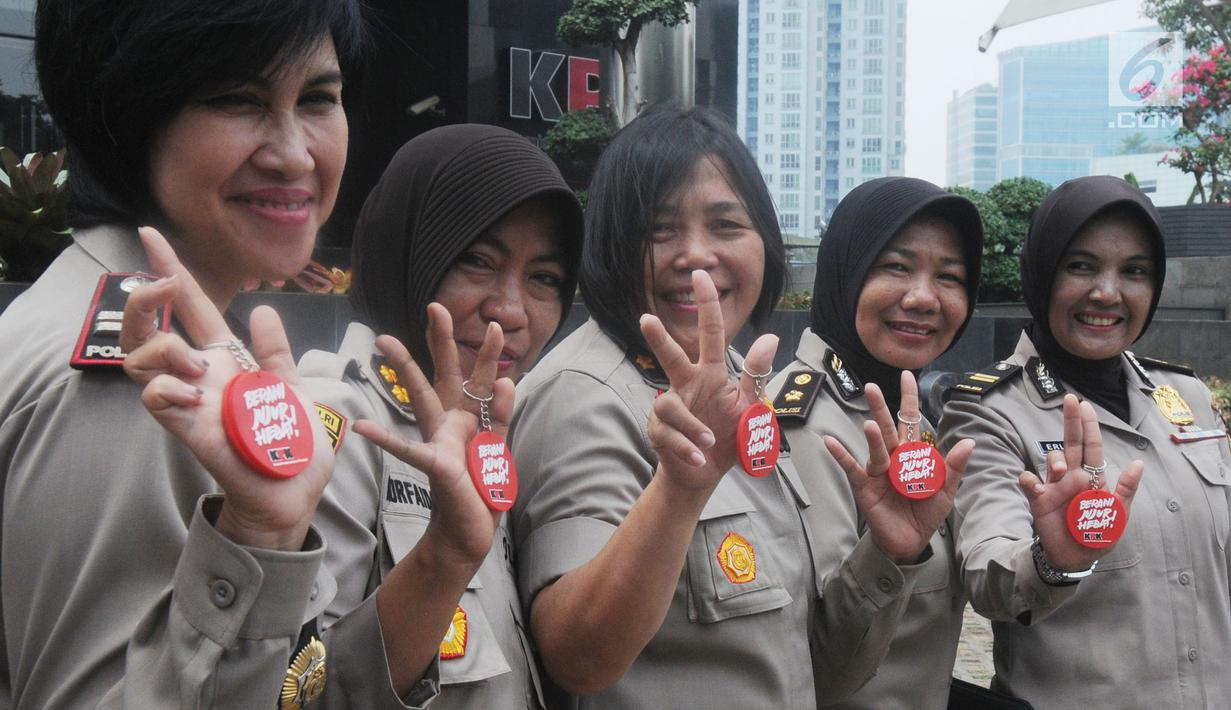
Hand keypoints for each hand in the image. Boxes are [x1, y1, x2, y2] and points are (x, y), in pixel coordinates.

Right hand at [119, 226, 333, 550]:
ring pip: (139, 360)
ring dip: (161, 346)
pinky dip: (166, 386)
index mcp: (228, 362)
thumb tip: (262, 310)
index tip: (150, 234)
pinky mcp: (191, 431)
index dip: (172, 272)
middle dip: (144, 300)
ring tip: (195, 362)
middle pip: (147, 329)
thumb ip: (276, 353)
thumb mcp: (293, 389)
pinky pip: (156, 400)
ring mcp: (191, 403)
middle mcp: (201, 378)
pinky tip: (190, 391)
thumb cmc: (293, 445)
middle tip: (162, 286)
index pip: (194, 309)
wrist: (297, 492)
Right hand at [352, 306, 511, 566]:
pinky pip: (408, 449)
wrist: (468, 534)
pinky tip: (363, 429)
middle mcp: (449, 423)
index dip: (484, 352)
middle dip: (441, 340)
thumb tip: (506, 379)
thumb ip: (500, 416)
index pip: (475, 379)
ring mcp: (439, 440)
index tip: (492, 323)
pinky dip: (386, 439)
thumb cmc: (479, 491)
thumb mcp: (497, 450)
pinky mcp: (435, 464)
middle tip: (435, 306)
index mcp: (467, 419)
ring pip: (421, 397)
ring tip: (384, 341)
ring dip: (405, 369)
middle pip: (445, 373)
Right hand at [639, 270, 778, 494]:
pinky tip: (700, 457)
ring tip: (709, 443)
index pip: (710, 333)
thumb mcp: (748, 404)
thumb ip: (756, 373)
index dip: (707, 304)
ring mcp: (670, 408)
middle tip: (646, 319)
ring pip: (670, 405)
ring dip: (693, 426)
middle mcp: (687, 385)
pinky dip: (688, 448)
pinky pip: (671, 435)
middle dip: (659, 340)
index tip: (701, 275)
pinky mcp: (659, 432)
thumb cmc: (726, 434)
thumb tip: (771, 336)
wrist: (704, 472)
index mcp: (710, 374)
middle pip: (672, 357)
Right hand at [824, 371, 974, 563]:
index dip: (908, 399)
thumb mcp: (945, 490)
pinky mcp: (864, 485)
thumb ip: (954, 467)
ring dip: (872, 436)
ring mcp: (876, 470)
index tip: (906, 376)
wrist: (910, 541)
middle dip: (880, 407)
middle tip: (872, 387)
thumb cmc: (926, 513)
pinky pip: (851, 467)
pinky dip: (840, 454)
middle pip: (887, 428)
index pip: (910, 421)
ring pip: (874, 448)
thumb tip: (970, 442)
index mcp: (911, 454)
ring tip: (870, 425)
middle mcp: (892, 457)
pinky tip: (830, 442)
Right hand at [1018, 394, 1143, 571]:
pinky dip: (1031, 479)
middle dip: (1071, 421)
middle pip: (1070, 443)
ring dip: (1056, 460)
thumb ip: (1126, 489)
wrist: (1075, 557)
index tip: (1085, 405)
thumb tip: (1139, 462)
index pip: (1091, 447)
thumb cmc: (1098, 534)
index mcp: (1092, 477)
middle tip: (1070, 399)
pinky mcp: (1039, 498)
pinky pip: (1031, 482)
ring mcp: (1054, 486)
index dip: (1089, 427)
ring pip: (1052, 459)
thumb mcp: (1118, 513)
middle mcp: (1071, 476)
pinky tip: (1038, 484)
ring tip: (1061, 474)